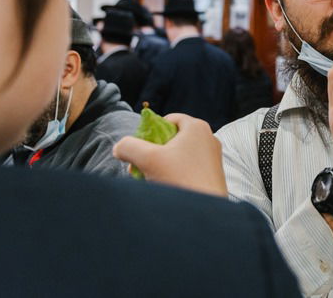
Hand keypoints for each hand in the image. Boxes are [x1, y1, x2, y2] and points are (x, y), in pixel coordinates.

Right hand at [113, 114, 227, 196]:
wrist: (205, 213)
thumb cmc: (180, 179)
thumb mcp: (147, 159)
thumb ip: (128, 147)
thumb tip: (119, 148)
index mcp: (196, 127)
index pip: (168, 120)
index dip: (150, 131)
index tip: (141, 147)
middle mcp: (208, 138)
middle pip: (172, 138)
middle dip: (153, 152)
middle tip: (139, 166)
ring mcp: (213, 157)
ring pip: (179, 155)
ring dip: (160, 165)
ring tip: (148, 180)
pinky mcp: (213, 174)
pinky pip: (188, 168)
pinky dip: (174, 175)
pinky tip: (164, 188)